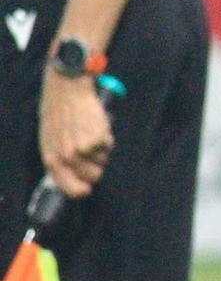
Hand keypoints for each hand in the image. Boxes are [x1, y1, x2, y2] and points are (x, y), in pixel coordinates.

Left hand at [39, 74, 112, 198]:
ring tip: (92, 133)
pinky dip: (107, 136)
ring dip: (102, 150)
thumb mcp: (51, 138)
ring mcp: (81, 150)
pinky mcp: (96, 140)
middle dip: (96, 166)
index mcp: (51, 158)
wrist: (67, 90)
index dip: (80, 190)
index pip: (67, 187)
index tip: (87, 189)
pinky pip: (109, 146)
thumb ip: (59, 158)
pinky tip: (97, 125)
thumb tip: (73, 175)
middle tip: (94, 151)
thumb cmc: (59, 112)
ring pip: (103, 161)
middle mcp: (65, 157)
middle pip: (92, 177)